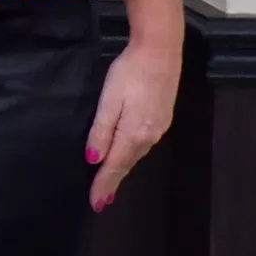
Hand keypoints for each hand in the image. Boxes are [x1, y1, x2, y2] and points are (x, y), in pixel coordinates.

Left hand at [86, 37, 179, 212]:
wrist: (160, 52)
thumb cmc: (129, 73)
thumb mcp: (108, 100)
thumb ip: (101, 131)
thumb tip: (93, 160)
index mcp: (134, 133)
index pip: (115, 166)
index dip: (104, 185)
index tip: (95, 203)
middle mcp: (150, 136)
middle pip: (127, 164)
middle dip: (112, 182)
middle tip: (100, 200)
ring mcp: (158, 128)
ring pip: (136, 155)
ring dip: (122, 170)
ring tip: (109, 183)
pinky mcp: (162, 118)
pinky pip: (143, 145)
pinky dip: (131, 156)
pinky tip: (125, 157)